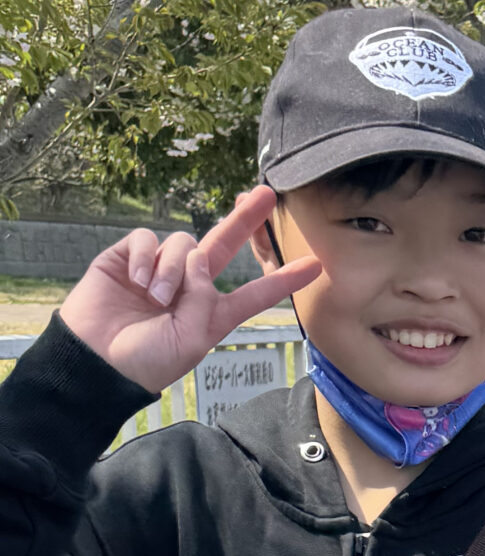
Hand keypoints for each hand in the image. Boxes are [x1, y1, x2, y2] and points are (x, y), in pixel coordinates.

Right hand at [59, 184, 321, 397]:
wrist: (96, 361)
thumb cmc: (147, 360)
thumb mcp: (191, 339)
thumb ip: (205, 298)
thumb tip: (199, 255)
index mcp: (211, 314)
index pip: (254, 293)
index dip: (283, 280)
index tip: (316, 265)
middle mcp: (190, 287)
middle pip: (224, 246)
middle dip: (245, 220)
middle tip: (266, 194)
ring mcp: (158, 269)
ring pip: (184, 244)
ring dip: (173, 268)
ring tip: (156, 298)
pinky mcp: (127, 257)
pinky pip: (147, 240)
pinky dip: (144, 257)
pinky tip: (135, 280)